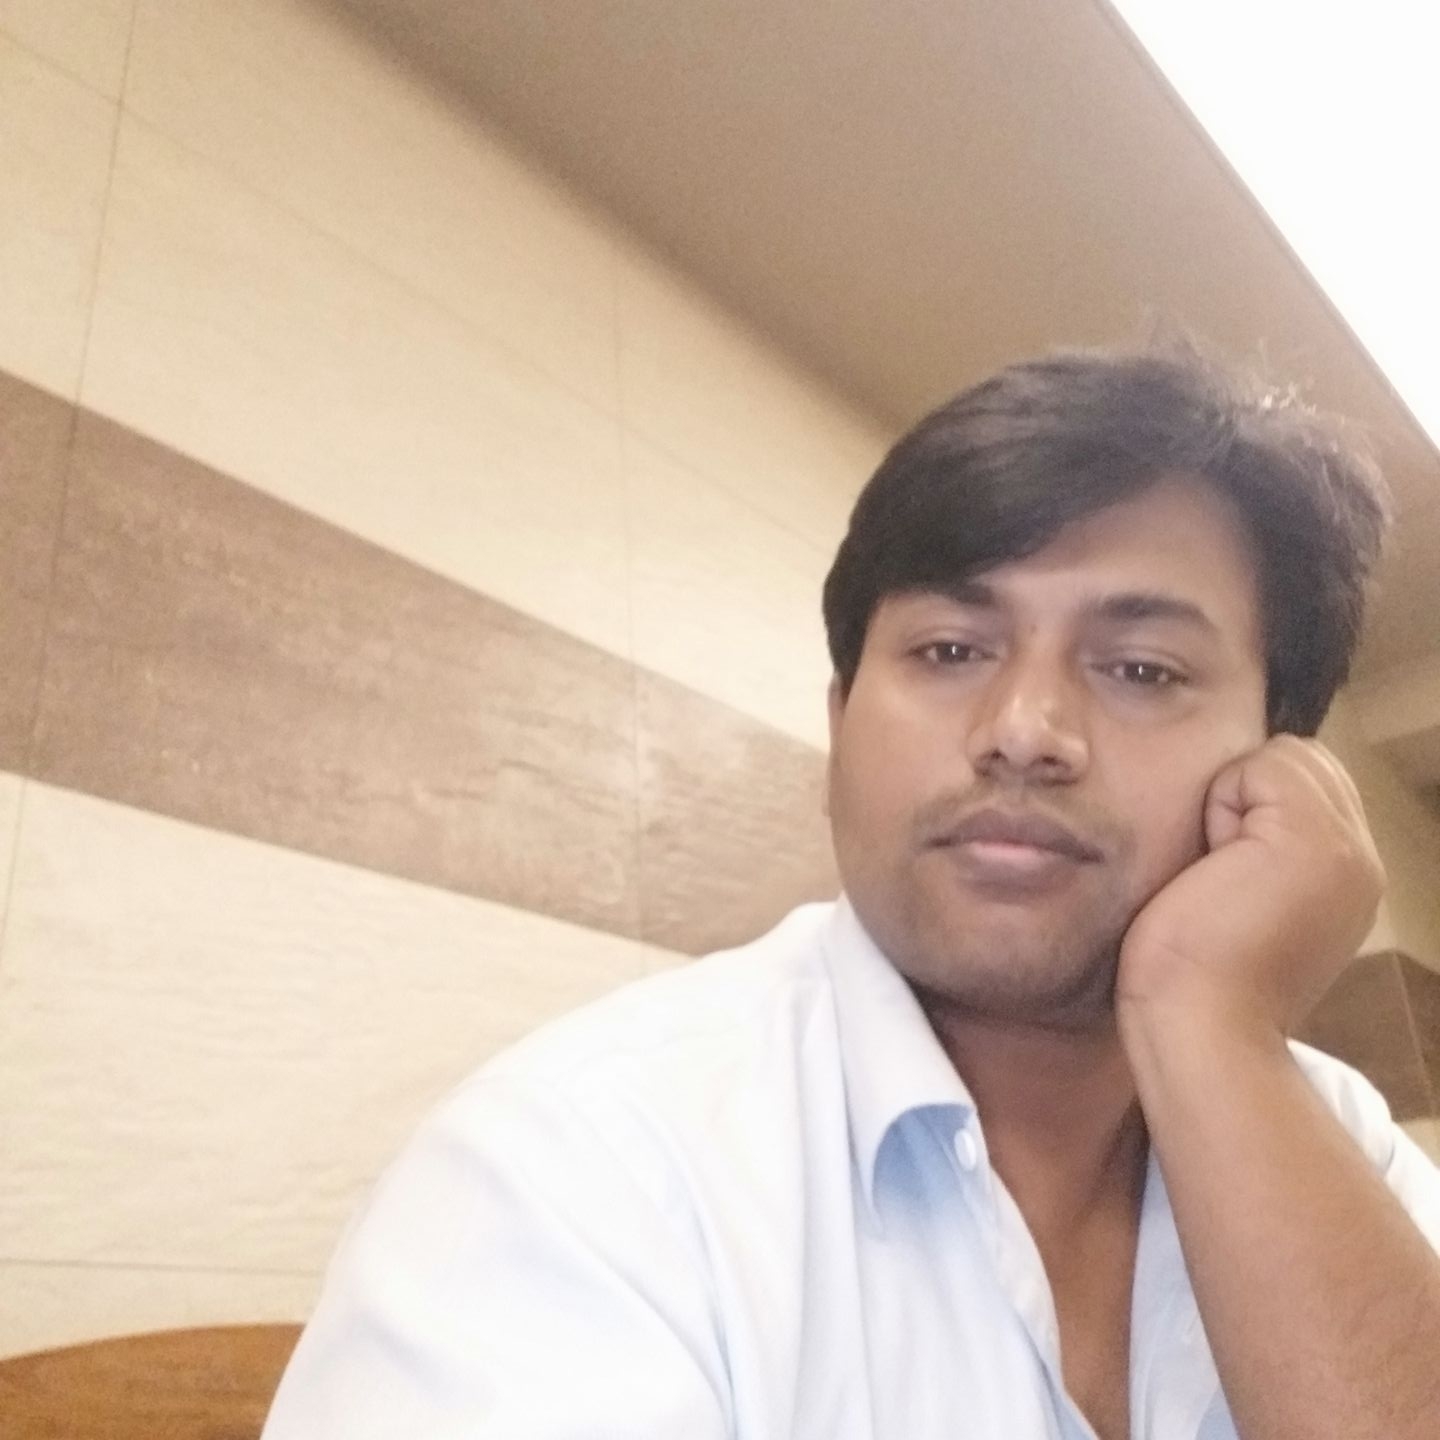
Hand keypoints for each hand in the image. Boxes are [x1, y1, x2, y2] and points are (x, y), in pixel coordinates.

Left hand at [1116, 736, 1383, 1043]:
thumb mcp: (1240, 899)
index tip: (1227, 875)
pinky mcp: (1314, 839)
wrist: (1200, 1028)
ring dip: (1232, 800)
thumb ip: (1258, 847)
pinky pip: (1259, 766)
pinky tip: (1216, 864)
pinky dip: (1221, 804)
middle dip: (1247, 795)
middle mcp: (1362, 859)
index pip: (1307, 781)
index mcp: (1345, 876)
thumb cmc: (1191, 975)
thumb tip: (1238, 796)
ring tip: (1220, 870)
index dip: (1252, 804)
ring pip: (1282, 757)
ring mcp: (1347, 848)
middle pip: (1300, 759)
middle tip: (1222, 872)